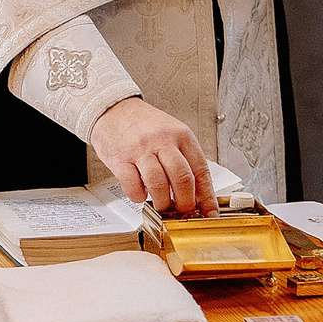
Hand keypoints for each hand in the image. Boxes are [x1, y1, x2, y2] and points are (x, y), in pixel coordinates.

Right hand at [88, 97, 213, 213]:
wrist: (113, 109)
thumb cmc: (143, 124)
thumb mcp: (171, 133)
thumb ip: (184, 158)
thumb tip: (197, 192)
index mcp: (181, 135)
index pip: (201, 170)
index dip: (207, 197)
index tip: (209, 212)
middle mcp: (163, 140)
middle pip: (182, 179)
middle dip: (186, 203)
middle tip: (183, 211)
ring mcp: (141, 150)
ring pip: (159, 185)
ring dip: (163, 203)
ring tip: (162, 205)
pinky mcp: (121, 159)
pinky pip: (134, 187)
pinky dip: (139, 197)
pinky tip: (141, 192)